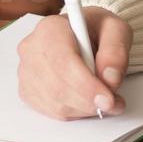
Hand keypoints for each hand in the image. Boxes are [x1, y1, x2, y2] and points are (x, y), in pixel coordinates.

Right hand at [16, 6, 130, 119]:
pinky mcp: (28, 90)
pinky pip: (52, 111)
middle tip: (114, 103)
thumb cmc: (95, 30)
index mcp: (51, 28)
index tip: (107, 99)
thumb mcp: (115, 29)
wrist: (81, 36)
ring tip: (105, 100)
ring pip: (57, 104)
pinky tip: (87, 100)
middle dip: (89, 101)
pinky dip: (75, 112)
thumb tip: (110, 78)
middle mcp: (32, 49)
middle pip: (59, 87)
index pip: (63, 62)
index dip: (86, 85)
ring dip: (85, 109)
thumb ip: (116, 51)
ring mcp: (27, 72)